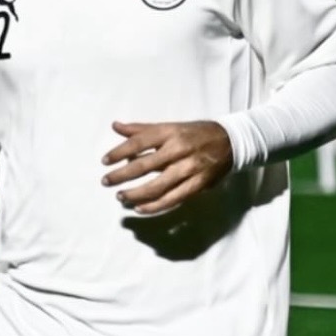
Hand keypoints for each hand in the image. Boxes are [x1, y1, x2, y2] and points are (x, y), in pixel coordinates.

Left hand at [101, 120, 233, 213]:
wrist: (231, 142)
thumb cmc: (195, 134)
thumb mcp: (170, 126)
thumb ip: (142, 129)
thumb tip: (115, 126)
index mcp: (170, 132)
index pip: (139, 142)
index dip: (119, 152)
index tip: (104, 161)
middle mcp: (178, 150)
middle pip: (144, 165)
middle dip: (122, 175)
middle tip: (106, 182)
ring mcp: (189, 169)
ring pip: (157, 186)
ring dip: (136, 194)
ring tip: (121, 197)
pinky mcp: (197, 184)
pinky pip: (172, 199)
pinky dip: (155, 206)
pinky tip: (140, 208)